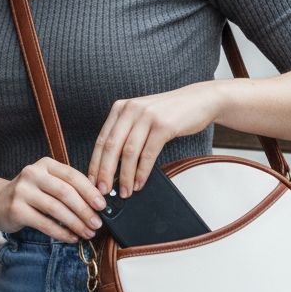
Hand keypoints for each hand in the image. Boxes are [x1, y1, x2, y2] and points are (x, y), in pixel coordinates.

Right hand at [0, 157, 105, 244]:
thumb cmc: (30, 194)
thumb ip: (68, 187)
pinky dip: (61, 233)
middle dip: (85, 210)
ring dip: (76, 223)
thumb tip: (98, 202)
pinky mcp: (16, 209)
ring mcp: (22, 191)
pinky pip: (45, 223)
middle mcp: (32, 174)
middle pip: (66, 193)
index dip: (90, 191)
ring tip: (88, 233)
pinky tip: (72, 238)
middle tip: (98, 223)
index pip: (73, 176)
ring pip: (56, 209)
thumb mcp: (48, 183)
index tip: (103, 206)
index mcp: (45, 164)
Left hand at [88, 83, 220, 198]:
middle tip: (102, 191)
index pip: (101, 140)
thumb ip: (127, 134)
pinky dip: (142, 172)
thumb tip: (112, 166)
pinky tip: (139, 183)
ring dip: (125, 176)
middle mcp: (130, 110)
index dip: (94, 163)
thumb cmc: (169, 113)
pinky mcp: (163, 125)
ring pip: (128, 152)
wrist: (199, 100)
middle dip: (105, 172)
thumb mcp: (142, 117)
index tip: (92, 182)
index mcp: (121, 109)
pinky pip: (148, 153)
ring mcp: (146, 116)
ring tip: (124, 191)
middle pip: (111, 147)